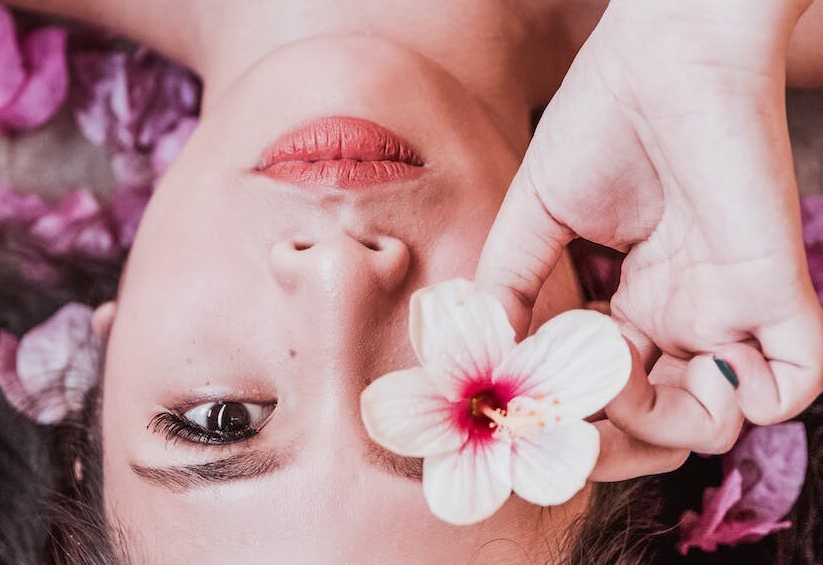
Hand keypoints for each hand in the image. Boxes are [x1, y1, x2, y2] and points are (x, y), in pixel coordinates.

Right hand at [476, 0, 822, 480]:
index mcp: (625, 298)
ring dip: (664, 427)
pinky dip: (752, 405)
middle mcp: (675, 313)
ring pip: (714, 420)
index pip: (599, 386)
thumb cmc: (599, 123)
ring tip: (625, 376)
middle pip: (652, 419)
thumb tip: (481, 359)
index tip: (521, 415)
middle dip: (608, 440)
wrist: (665, 58)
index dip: (563, 412)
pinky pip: (792, 388)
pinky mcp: (773, 292)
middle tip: (566, 423)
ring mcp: (724, 309)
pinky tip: (698, 366)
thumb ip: (507, 286)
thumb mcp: (533, 216)